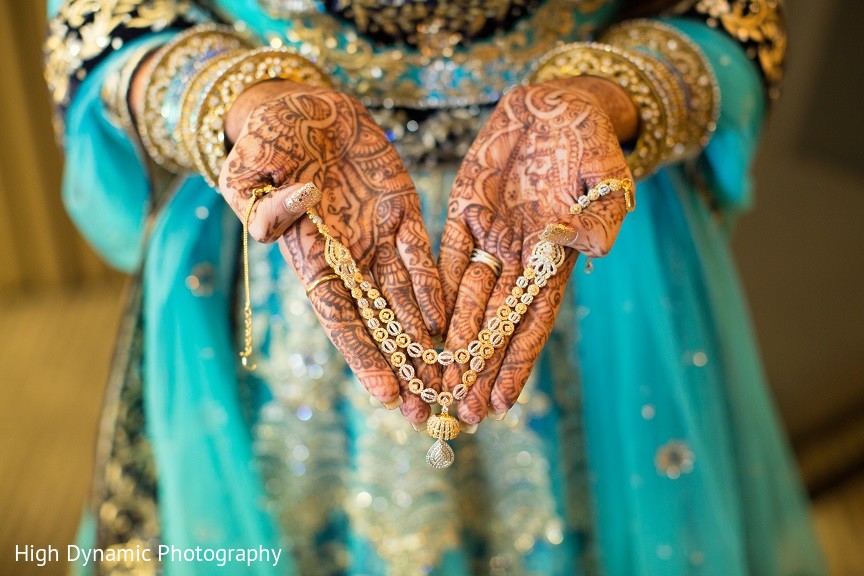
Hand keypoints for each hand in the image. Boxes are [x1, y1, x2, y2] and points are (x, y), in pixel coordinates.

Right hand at [219, 81, 445, 423]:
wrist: (301, 104)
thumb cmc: (266, 136)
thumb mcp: (250, 166)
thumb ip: (262, 203)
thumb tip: (296, 213)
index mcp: (308, 256)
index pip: (340, 318)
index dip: (364, 356)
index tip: (388, 395)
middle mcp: (347, 257)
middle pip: (380, 323)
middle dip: (403, 367)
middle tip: (430, 411)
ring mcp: (377, 237)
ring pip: (407, 299)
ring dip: (428, 339)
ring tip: (452, 379)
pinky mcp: (402, 211)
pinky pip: (423, 255)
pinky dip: (436, 285)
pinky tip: (453, 319)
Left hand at [437, 77, 635, 424]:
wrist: (558, 102)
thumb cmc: (591, 139)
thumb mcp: (606, 176)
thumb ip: (599, 216)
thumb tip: (591, 252)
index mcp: (556, 258)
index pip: (532, 320)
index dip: (516, 362)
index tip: (500, 404)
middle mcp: (520, 256)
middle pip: (494, 322)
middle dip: (477, 367)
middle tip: (457, 412)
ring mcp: (489, 235)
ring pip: (465, 298)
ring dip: (452, 340)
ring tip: (435, 381)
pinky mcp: (463, 210)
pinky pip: (443, 255)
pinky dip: (432, 289)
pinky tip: (418, 324)